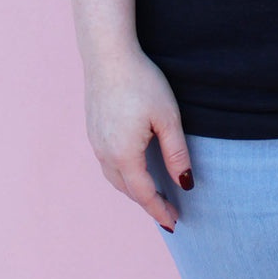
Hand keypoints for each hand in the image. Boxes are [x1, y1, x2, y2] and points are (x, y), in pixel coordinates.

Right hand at [83, 48, 194, 232]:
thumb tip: (184, 183)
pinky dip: (122, 175)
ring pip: (114, 178)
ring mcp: (95, 142)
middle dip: (147, 203)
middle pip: (127, 189)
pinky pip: (107, 163)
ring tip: (153, 196)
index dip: (159, 210)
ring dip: (133, 190)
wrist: (108, 55)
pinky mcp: (92, 130)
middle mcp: (104, 153)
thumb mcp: (167, 118)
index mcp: (124, 154)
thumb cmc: (142, 82)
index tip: (173, 223)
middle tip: (168, 213)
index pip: (144, 194)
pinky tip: (134, 169)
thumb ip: (176, 153)